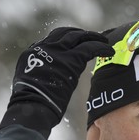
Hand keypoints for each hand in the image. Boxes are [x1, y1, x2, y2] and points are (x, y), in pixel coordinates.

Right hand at [0, 27, 114, 138]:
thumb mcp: (30, 85)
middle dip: (79, 34)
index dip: (65, 39)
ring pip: (79, 37)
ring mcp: (58, 51)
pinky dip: (101, 47)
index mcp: (32, 53)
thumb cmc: (30, 105)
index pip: (50, 40)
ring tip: (103, 40)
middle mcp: (44, 48)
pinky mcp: (71, 59)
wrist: (32, 105)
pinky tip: (109, 50)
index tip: (74, 41)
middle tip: (90, 37)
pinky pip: (90, 48)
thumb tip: (49, 80)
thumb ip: (40, 75)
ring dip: (92, 37)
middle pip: (64, 33)